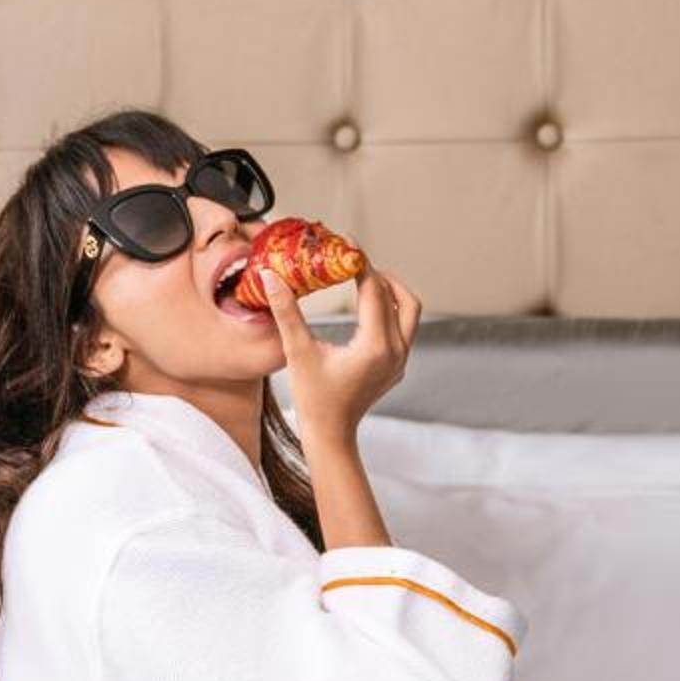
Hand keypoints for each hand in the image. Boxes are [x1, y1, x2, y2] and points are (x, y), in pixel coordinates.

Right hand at [265, 267, 421, 444]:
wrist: (330, 435)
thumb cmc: (314, 399)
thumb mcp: (297, 352)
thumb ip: (286, 312)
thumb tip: (271, 278)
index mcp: (376, 346)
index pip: (374, 291)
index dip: (360, 264)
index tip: (346, 245)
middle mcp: (395, 351)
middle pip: (402, 298)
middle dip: (380, 276)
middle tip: (357, 263)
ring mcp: (400, 361)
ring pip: (408, 313)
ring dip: (390, 293)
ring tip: (365, 280)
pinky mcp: (396, 367)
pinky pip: (403, 329)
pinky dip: (389, 312)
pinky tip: (366, 308)